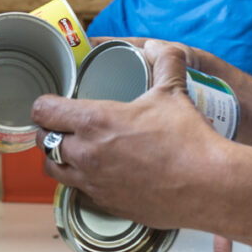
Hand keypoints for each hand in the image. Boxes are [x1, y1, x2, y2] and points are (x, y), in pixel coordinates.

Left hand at [32, 41, 229, 230]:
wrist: (208, 186)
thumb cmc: (189, 141)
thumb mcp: (173, 92)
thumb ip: (165, 62)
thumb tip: (160, 46)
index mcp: (94, 122)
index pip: (43, 111)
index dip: (44, 104)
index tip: (53, 103)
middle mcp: (86, 155)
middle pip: (44, 142)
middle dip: (51, 132)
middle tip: (66, 126)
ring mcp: (94, 184)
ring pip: (55, 172)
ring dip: (60, 159)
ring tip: (77, 151)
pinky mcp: (108, 205)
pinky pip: (80, 193)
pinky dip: (83, 182)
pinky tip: (101, 174)